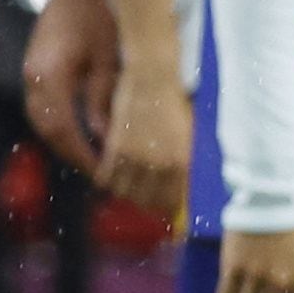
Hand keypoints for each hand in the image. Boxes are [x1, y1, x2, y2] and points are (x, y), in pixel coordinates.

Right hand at [21, 0, 117, 176]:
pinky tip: (79, 133)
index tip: (102, 171)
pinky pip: (42, 107)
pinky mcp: (35, 70)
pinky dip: (59, 124)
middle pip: (48, 129)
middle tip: (98, 172)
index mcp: (50, 77)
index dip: (82, 153)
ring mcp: (30, 74)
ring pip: (42, 121)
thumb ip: (104, 101)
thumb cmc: (99, 18)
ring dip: (64, 141)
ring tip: (90, 157)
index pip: (63, 129)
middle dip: (72, 153)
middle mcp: (33, 79)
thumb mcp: (109, 62)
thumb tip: (105, 138)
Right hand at [97, 59, 191, 218]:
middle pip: (148, 201)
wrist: (153, 78)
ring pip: (125, 192)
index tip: (165, 214)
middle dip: (147, 206)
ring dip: (127, 195)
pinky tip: (112, 177)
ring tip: (130, 192)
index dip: (167, 210)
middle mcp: (160, 165)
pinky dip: (109, 180)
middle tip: (147, 206)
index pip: (172, 200)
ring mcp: (136, 158)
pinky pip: (107, 177)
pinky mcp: (115, 149)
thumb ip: (181, 160)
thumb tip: (180, 186)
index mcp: (182, 162)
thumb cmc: (173, 102)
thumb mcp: (185, 135)